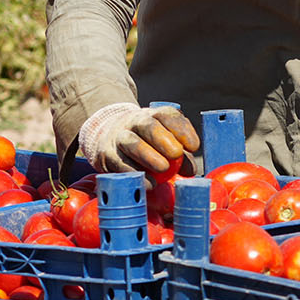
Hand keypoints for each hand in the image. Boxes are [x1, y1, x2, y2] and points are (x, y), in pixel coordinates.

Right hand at [76, 102, 199, 173]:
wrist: (108, 136)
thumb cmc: (147, 142)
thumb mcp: (164, 141)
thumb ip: (180, 156)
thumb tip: (190, 171)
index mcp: (154, 115)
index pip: (168, 115)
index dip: (182, 129)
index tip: (194, 146)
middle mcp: (134, 122)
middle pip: (148, 125)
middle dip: (163, 139)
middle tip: (176, 153)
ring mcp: (119, 136)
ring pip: (131, 143)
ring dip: (148, 156)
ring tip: (164, 168)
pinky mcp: (106, 154)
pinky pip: (120, 163)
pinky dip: (135, 173)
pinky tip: (149, 183)